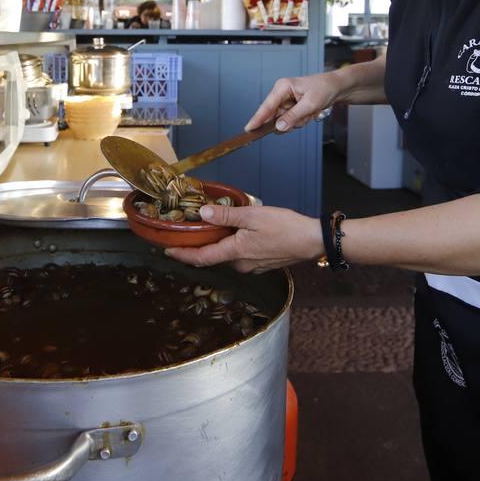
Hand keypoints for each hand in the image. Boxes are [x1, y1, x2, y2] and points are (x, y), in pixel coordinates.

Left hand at [164, 204, 321, 272]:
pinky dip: (230, 246)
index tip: (167, 251)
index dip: (182, 255)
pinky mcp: (261, 263)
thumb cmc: (285, 227)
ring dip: (215, 245)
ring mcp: (252, 266)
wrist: (312, 240)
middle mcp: (241, 264)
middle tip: (184, 234)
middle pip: (212, 257)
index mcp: (235, 252)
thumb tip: (202, 214)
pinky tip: (232, 233)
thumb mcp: (253, 216)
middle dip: (197, 247)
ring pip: (226, 256)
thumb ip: (226, 216)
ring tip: (207, 230)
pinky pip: (239, 256)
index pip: (201, 258)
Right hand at [246, 71, 342, 131]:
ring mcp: (285, 102)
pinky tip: (310, 114)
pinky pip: (290, 121)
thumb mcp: (310, 104)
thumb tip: (279, 127)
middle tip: (304, 116)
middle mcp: (281, 94)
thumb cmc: (323, 89)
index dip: (257, 118)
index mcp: (282, 87)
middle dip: (290, 121)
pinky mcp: (291, 107)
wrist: (336, 87)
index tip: (249, 129)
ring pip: (284, 121)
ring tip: (310, 112)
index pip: (266, 106)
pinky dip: (301, 121)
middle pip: (274, 116)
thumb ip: (293, 116)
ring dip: (297, 121)